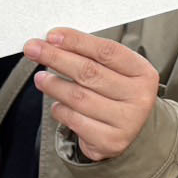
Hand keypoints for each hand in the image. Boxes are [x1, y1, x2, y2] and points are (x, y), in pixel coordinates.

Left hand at [26, 27, 157, 160]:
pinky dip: (60, 110)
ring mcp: (126, 122)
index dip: (77, 41)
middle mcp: (139, 97)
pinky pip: (75, 120)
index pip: (107, 51)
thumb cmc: (118, 94)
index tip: (52, 36)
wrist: (132, 132)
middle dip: (56, 58)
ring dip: (54, 85)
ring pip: (78, 97)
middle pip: (89, 72)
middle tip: (34, 50)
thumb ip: (91, 56)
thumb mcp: (115, 72)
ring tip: (41, 78)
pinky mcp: (110, 141)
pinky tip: (56, 104)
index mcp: (142, 72)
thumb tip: (54, 42)